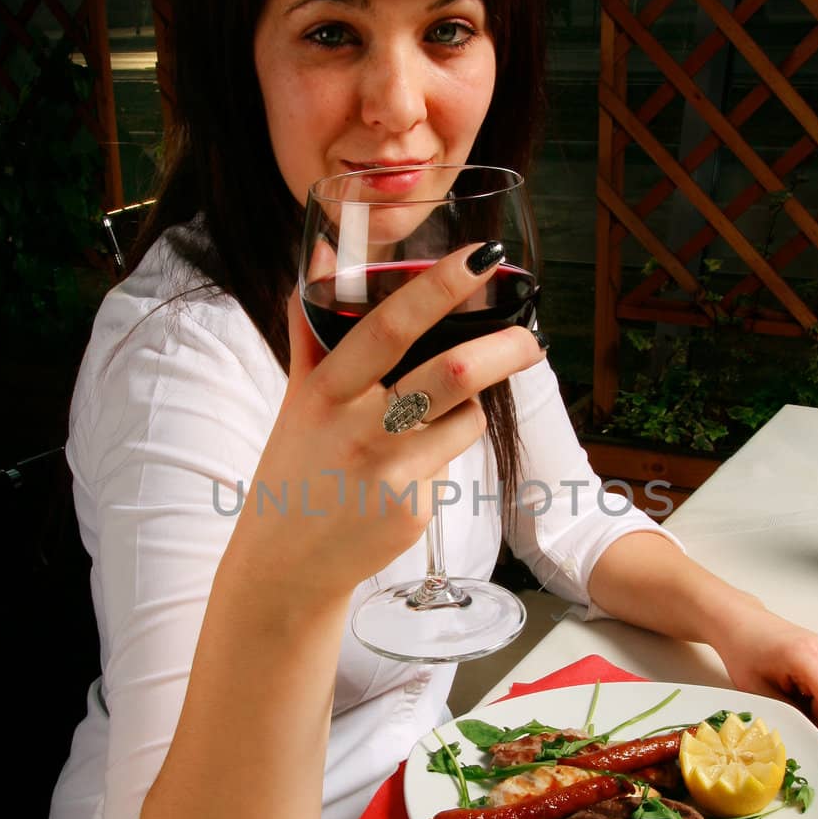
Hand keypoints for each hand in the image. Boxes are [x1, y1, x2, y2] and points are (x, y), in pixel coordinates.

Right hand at [232, 247, 542, 598]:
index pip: (388, 328)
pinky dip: (442, 456)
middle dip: (504, 349)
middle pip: (451, 374)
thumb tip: (321, 253)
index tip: (479, 258)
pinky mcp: (414, 512)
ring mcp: (390, 474)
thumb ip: (312, 328)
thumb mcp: (296, 399)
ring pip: (466, 418)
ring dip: (469, 407)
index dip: (437, 289)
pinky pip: (453, 464)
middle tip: (532, 337)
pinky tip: (404, 475)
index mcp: (326, 391)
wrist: (285, 565)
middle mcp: (358, 430)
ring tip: (435, 417)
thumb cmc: (296, 468)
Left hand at [710, 604, 817, 766]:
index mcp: (809, 659)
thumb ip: (792, 716)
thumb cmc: (745, 652)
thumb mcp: (759, 691)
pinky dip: (816, 700)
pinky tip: (795, 686)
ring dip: (814, 710)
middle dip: (816, 722)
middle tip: (784, 708)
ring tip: (785, 691)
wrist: (744, 624)